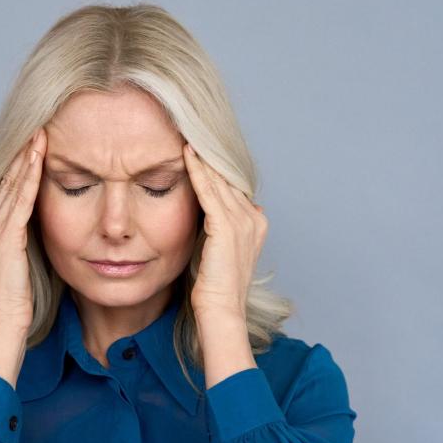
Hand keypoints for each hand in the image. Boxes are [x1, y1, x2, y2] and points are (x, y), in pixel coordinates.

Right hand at [0, 128, 47, 337]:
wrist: (0, 329)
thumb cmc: (13, 306)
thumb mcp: (18, 266)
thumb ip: (22, 243)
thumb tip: (39, 227)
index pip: (2, 192)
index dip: (17, 168)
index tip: (33, 146)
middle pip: (4, 183)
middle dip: (22, 155)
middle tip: (37, 128)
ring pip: (11, 186)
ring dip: (27, 159)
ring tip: (40, 134)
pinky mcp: (3, 240)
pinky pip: (19, 201)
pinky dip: (29, 178)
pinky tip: (39, 159)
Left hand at [182, 143, 267, 320]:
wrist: (221, 310)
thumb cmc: (215, 286)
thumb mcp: (219, 251)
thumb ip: (219, 230)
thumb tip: (209, 215)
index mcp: (256, 224)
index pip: (233, 187)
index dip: (215, 169)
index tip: (198, 148)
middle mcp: (254, 219)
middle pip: (227, 180)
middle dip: (209, 158)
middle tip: (191, 132)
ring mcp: (243, 222)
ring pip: (218, 181)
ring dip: (202, 158)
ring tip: (187, 136)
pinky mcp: (226, 226)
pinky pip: (209, 191)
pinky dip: (197, 171)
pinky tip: (186, 154)